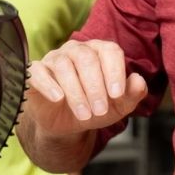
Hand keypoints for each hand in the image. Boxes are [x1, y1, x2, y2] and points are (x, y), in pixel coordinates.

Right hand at [27, 40, 147, 136]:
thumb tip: (139, 81)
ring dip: (76, 92)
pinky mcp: (36, 72)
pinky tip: (59, 98)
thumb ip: (133, 93)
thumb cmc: (94, 108)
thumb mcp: (118, 106)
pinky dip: (48, 84)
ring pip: (64, 66)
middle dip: (95, 87)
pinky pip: (38, 71)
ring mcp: (54, 59)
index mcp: (99, 52)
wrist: (67, 124)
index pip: (109, 50)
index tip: (117, 94)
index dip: (114, 71)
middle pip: (86, 58)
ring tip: (84, 113)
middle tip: (100, 110)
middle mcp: (77, 50)